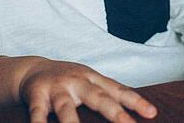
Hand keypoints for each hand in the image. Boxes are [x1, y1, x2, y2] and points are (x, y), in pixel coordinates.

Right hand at [20, 59, 156, 122]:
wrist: (31, 69)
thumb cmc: (67, 81)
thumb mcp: (88, 81)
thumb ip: (108, 94)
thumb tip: (135, 113)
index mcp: (91, 78)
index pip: (116, 90)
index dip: (135, 101)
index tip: (151, 113)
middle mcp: (76, 82)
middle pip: (97, 97)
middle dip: (113, 112)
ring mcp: (56, 89)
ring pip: (66, 108)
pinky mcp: (37, 96)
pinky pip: (38, 113)